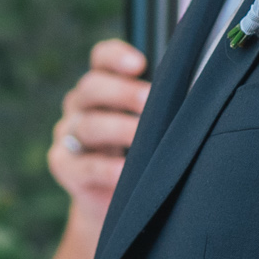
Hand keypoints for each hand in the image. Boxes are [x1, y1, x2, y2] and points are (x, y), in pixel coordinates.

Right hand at [46, 38, 148, 213]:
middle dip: (122, 92)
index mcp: (101, 86)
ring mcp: (68, 135)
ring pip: (87, 125)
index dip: (116, 57)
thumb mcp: (148, 124)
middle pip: (92, 88)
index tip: (140, 63)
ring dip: (117, 129)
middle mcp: (80, 105)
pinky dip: (105, 168)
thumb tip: (195, 91)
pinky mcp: (64, 166)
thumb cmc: (140, 152)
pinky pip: (83, 165)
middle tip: (148, 100)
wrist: (118, 202)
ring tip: (141, 137)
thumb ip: (159, 104)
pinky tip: (124, 171)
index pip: (101, 59)